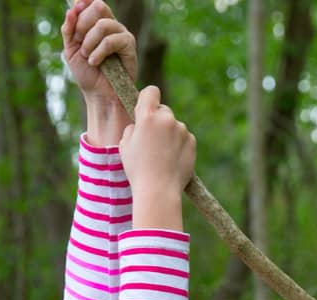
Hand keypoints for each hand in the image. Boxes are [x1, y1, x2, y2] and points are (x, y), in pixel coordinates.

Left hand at [62, 1, 136, 99]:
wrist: (98, 94)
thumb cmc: (86, 74)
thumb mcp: (70, 50)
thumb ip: (68, 29)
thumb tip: (71, 9)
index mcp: (96, 23)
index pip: (91, 2)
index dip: (83, 3)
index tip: (75, 12)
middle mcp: (111, 24)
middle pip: (99, 6)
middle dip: (83, 24)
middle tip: (78, 42)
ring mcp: (121, 33)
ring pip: (103, 24)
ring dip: (89, 42)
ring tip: (87, 57)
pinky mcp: (129, 45)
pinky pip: (111, 40)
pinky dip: (99, 52)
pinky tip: (95, 62)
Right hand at [119, 85, 195, 228]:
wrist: (159, 191)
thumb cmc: (137, 169)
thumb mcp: (124, 146)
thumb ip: (133, 128)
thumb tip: (140, 124)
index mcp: (147, 117)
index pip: (151, 91)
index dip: (148, 98)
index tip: (146, 107)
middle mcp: (166, 119)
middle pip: (163, 110)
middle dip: (158, 120)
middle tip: (151, 141)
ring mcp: (182, 129)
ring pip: (174, 126)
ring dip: (169, 134)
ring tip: (161, 156)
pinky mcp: (192, 141)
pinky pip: (184, 138)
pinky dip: (179, 145)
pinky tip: (171, 160)